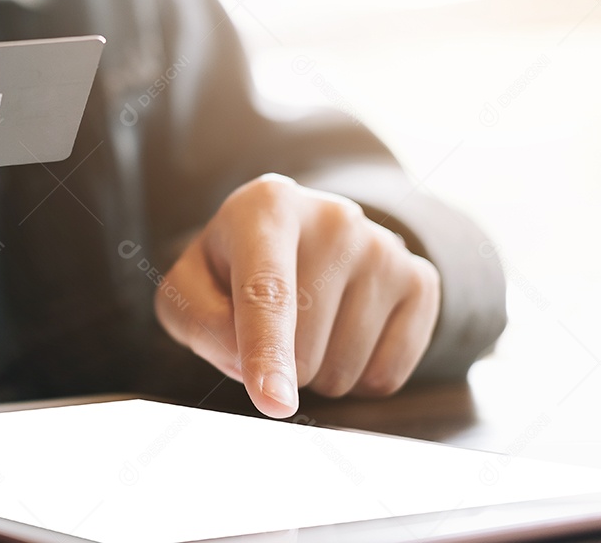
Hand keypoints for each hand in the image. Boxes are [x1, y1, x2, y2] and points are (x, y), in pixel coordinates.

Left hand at [155, 174, 438, 417]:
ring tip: (306, 320)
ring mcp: (384, 247)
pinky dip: (356, 376)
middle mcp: (334, 219)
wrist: (298, 236)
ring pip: (344, 369)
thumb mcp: (189, 286)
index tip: (274, 401)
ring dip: (315, 370)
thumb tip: (252, 365)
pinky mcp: (420, 280)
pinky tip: (342, 331)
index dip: (268, 351)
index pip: (268, 293)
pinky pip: (386, 375)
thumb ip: (199, 323)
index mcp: (267, 207)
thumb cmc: (232, 267)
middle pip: (303, 348)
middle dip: (277, 362)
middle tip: (270, 321)